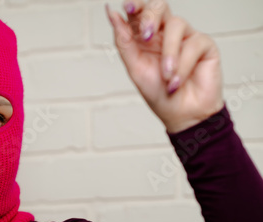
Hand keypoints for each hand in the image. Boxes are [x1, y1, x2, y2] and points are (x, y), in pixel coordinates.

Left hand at [106, 0, 224, 132]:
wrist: (181, 116)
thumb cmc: (157, 94)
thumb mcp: (134, 68)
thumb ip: (123, 41)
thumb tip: (112, 14)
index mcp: (145, 37)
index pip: (140, 12)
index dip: (135, 5)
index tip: (128, 7)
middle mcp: (166, 33)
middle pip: (159, 7)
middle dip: (151, 17)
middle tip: (146, 35)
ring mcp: (186, 37)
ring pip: (176, 24)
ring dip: (168, 53)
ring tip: (166, 76)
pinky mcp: (204, 45)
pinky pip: (193, 43)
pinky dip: (182, 65)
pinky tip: (177, 81)